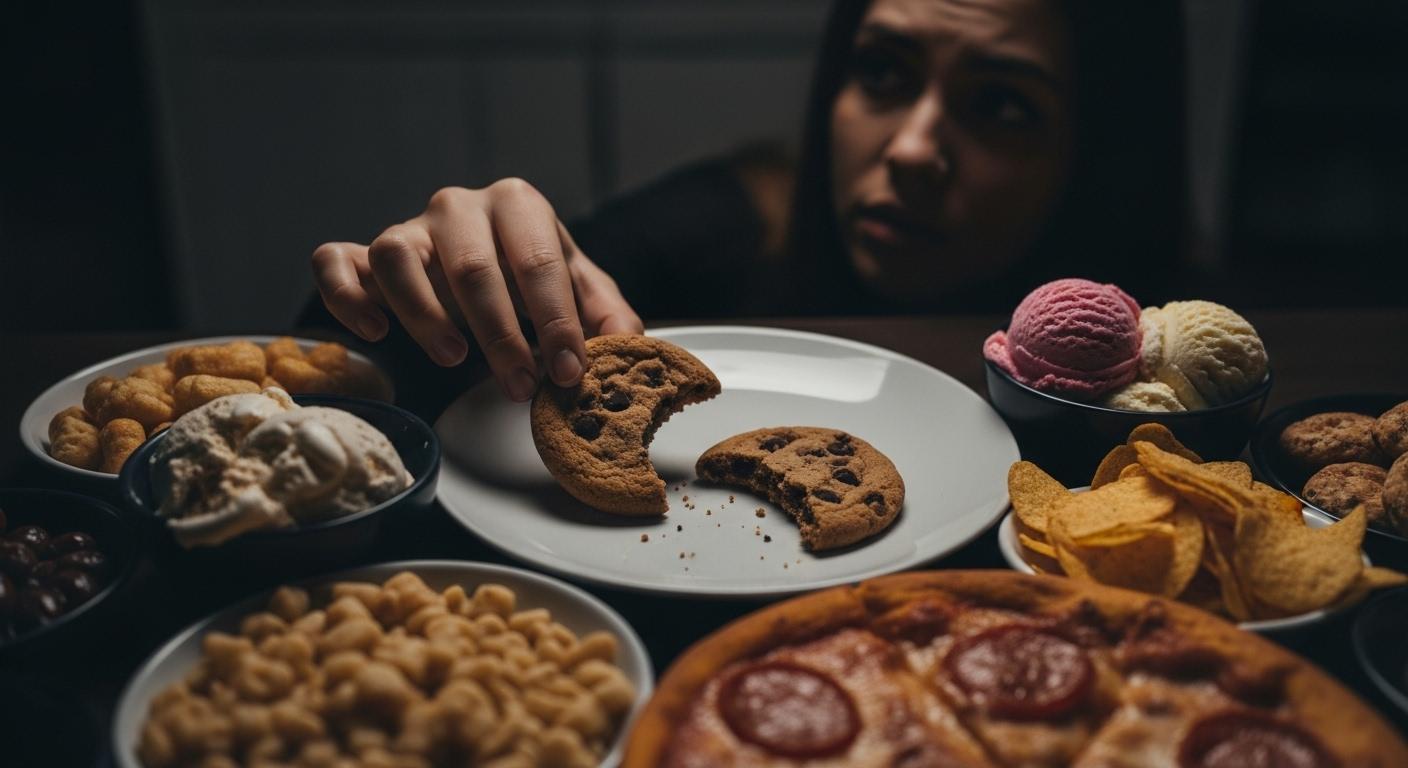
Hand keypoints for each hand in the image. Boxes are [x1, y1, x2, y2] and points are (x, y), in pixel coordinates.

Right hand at [312, 178, 642, 400]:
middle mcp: (459, 206)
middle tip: (519, 384)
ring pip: (399, 258)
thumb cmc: (531, 280)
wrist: (476, 269)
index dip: (556, 321)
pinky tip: (376, 332)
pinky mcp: (362, 253)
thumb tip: (630, 345)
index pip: (538, 261)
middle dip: (501, 335)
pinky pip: (338, 263)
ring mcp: (407, 228)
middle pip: (472, 266)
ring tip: (454, 358)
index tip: (567, 371)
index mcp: (519, 205)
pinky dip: (349, 296)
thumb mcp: (578, 292)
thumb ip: (608, 316)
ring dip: (425, 315)